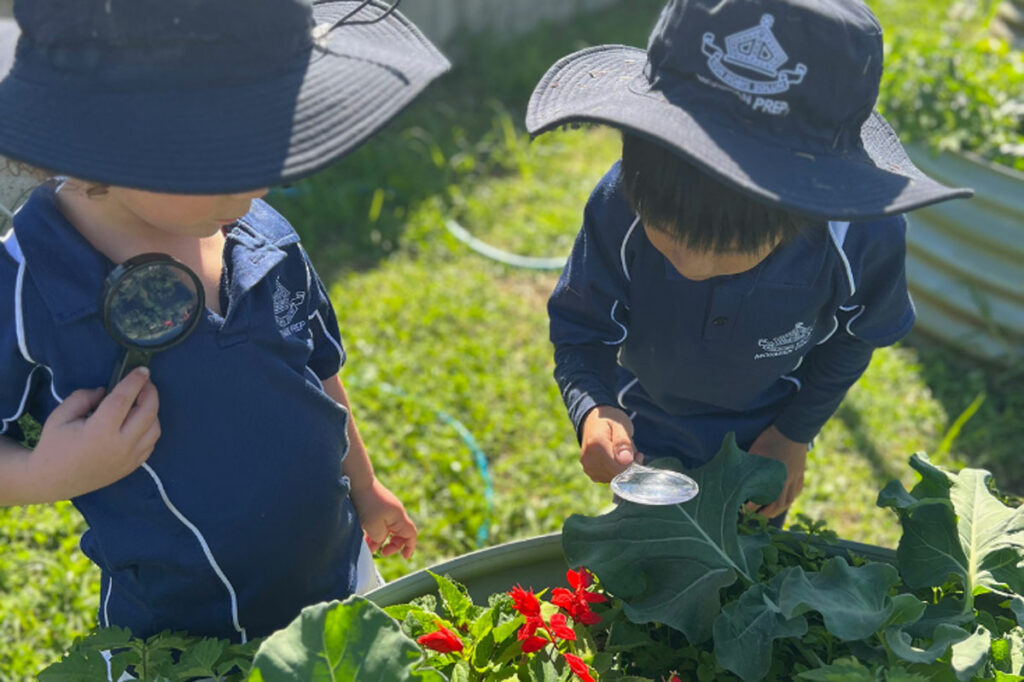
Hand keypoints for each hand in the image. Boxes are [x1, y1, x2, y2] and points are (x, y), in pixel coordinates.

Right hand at [28, 367, 159, 500]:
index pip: (124, 400)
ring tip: (141, 401)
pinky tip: (140, 420)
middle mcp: (120, 446)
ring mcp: (129, 458)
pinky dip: (150, 428)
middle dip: (150, 393)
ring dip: (152, 411)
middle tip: (145, 382)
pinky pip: (151, 443)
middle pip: (148, 413)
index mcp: (99, 432)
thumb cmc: (54, 445)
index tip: (143, 370)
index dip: (135, 382)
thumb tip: (106, 390)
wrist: (52, 480)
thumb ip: (83, 398)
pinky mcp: (132, 466)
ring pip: (154, 429)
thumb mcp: (61, 416)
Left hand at [351, 478, 416, 559]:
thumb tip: (380, 541)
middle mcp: (395, 513)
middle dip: (391, 546)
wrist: (357, 482)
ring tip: (368, 548)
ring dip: (379, 541)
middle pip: (399, 534)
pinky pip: (379, 524)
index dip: (410, 547)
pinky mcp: (377, 507)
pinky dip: (373, 533)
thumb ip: (380, 538)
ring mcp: (386, 510)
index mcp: (399, 517)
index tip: (404, 557)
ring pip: (387, 530)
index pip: (411, 534)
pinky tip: (364, 538)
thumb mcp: (374, 527)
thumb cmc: (367, 503)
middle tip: (381, 553)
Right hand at [579, 405, 636, 482]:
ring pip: (613, 478)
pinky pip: (608, 478)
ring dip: (622, 469)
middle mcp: (588, 458)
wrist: (594, 420)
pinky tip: (617, 460)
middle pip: (616, 474)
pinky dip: (615, 471)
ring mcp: (587, 467)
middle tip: (633, 452)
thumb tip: (626, 461)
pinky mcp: (590, 472)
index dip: (632, 464)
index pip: (618, 468)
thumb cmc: (610, 420)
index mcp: (595, 444)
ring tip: (625, 453)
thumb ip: (623, 442)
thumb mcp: (621, 425)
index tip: (638, 454)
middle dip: (628, 466)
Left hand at [746, 425, 807, 517]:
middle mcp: (786, 482)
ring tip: (770, 512)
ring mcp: (795, 478)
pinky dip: (790, 497)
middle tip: (756, 517)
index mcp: (774, 479)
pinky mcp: (800, 472)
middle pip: (778, 505)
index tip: (743, 510)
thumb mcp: (754, 452)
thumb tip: (731, 474)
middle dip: (767, 513)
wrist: (793, 428)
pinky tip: (785, 500)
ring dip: (779, 508)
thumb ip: (746, 466)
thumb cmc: (770, 439)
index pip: (762, 500)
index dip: (752, 507)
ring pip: (789, 500)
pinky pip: (797, 490)